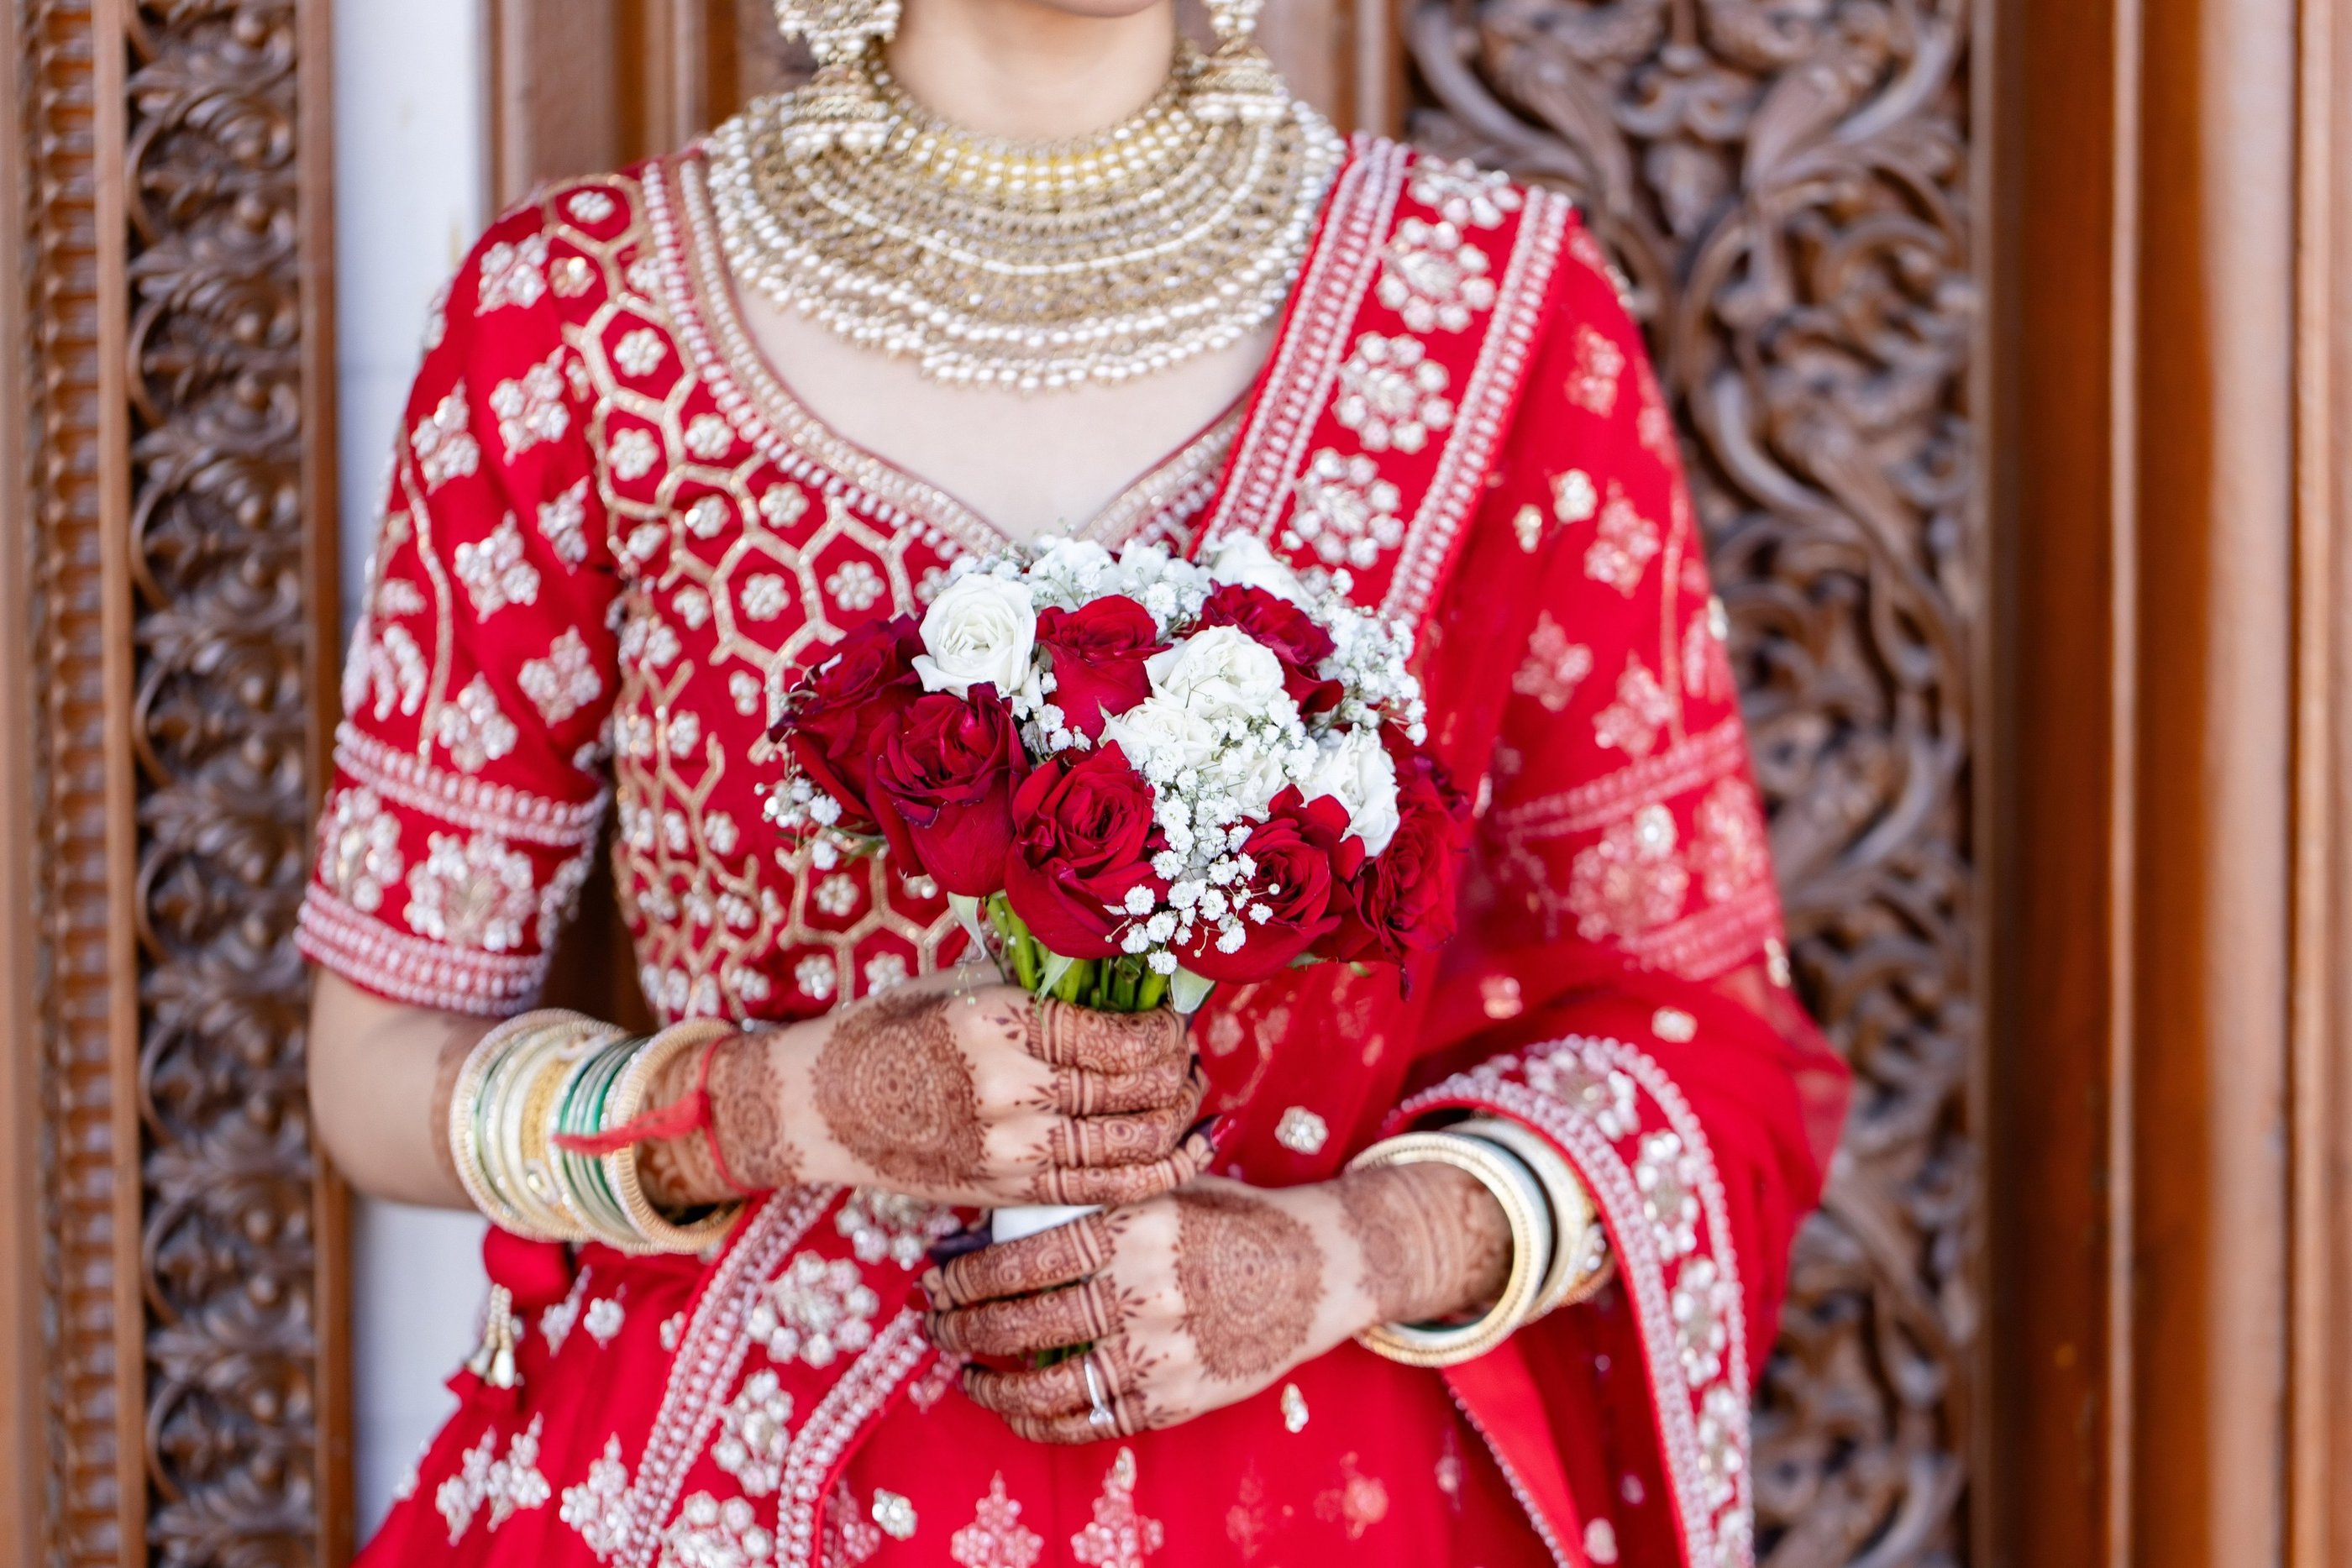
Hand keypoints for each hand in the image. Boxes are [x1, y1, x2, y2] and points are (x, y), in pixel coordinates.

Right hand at [644, 978, 1214, 1210]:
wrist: (821, 1110)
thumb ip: (1038, 980)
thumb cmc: (889, 1031)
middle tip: (1186, 1052)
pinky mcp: (1014, 1194)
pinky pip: (1111, 1191)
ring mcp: (1016, 1154)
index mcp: (1002, 1026)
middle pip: (1143, 1091)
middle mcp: (1015, 1094)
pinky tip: (1190, 1149)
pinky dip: (1164, 1171)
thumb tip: (1121, 966)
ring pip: (1139, 1145)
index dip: (1167, 1028)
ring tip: (1185, 1090)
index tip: (1170, 1016)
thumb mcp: (960, 983)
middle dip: (1181, 1069)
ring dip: (1178, 1115)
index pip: (1126, 1037)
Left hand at [920, 1164, 1510, 1443]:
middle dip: (959, 1327)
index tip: (934, 1277)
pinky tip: (1014, 1409)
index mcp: (1132, 1229)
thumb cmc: (1226, 1219)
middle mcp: (1141, 1293)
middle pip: (1018, 1325)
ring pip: (1044, 1387)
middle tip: (933, 1322)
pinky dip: (1039, 1422)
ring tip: (964, 1371)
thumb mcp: (1162, 1189)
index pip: (1020, 1260)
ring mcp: (1159, 1353)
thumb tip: (993, 1219)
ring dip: (988, 1385)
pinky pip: (1088, 1423)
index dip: (963, 1276)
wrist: (1314, 1270)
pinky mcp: (1175, 1399)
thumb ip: (1092, 1200)